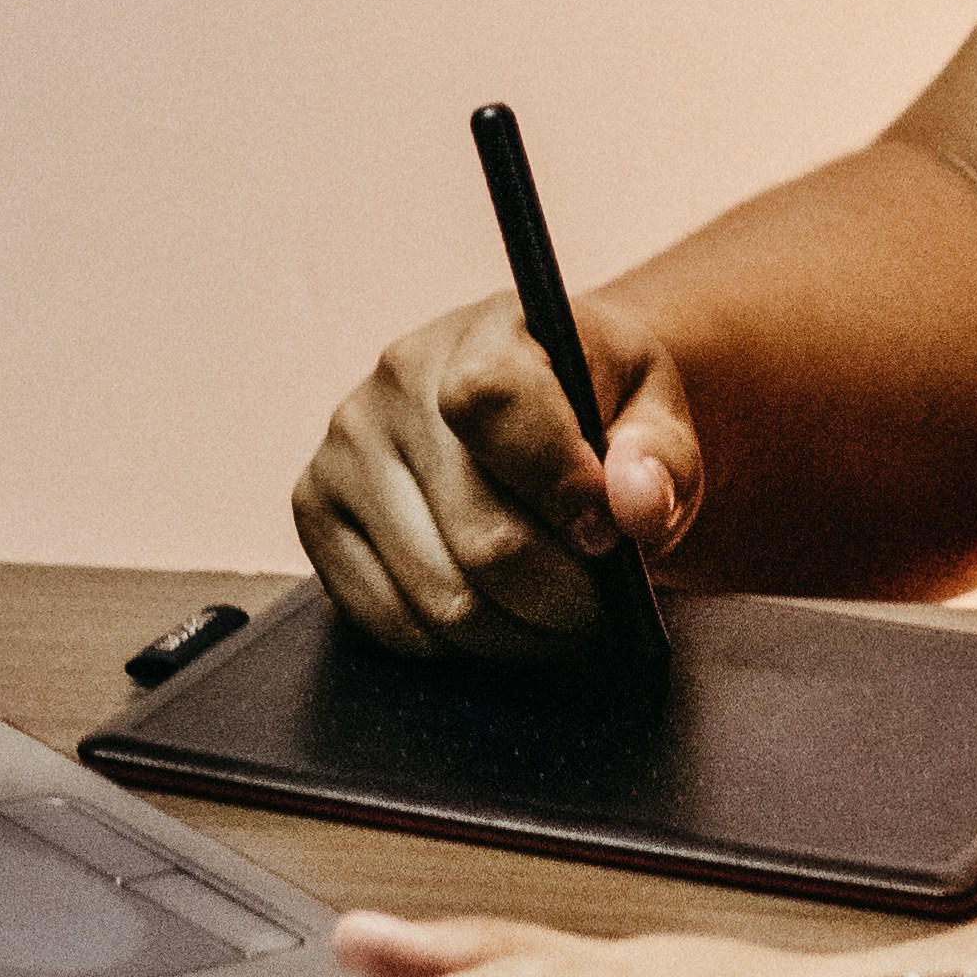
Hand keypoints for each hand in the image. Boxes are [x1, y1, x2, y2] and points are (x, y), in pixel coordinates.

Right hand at [291, 291, 700, 653]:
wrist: (530, 408)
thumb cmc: (597, 411)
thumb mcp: (657, 410)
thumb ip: (661, 453)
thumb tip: (632, 504)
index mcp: (487, 332)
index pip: (495, 401)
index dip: (560, 483)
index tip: (606, 532)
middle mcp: (395, 382)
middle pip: (479, 533)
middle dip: (563, 595)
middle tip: (604, 604)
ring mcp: (343, 450)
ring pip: (438, 596)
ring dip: (520, 632)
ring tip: (562, 616)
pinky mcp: (314, 512)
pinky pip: (388, 621)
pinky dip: (459, 644)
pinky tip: (500, 614)